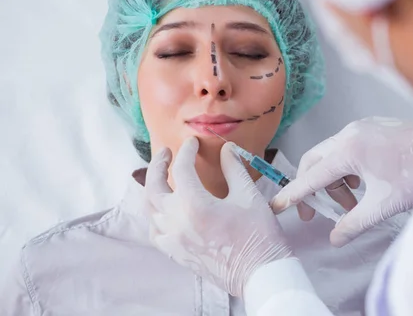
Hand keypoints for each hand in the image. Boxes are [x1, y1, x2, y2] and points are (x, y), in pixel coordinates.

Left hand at [145, 137, 292, 296]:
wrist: (259, 272)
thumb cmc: (258, 234)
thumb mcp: (249, 195)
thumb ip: (234, 169)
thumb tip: (227, 150)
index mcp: (194, 205)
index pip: (182, 169)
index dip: (187, 151)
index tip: (193, 142)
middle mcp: (176, 222)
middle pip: (153, 187)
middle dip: (157, 165)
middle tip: (165, 152)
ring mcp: (173, 240)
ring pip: (150, 209)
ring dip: (152, 189)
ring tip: (161, 178)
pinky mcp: (176, 253)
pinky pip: (155, 231)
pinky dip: (155, 215)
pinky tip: (163, 210)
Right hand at [270, 117, 412, 246]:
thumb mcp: (384, 205)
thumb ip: (354, 223)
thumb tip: (335, 238)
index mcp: (349, 149)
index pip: (311, 175)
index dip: (293, 193)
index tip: (277, 206)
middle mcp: (350, 133)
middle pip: (315, 161)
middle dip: (311, 187)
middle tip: (317, 212)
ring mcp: (361, 127)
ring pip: (331, 154)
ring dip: (332, 180)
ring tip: (350, 203)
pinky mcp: (372, 127)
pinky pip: (346, 147)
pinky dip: (345, 168)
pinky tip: (361, 184)